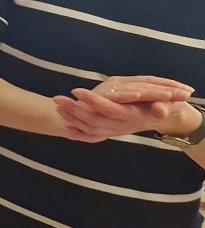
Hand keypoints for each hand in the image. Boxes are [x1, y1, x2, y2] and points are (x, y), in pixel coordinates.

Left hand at [52, 76, 193, 142]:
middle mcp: (121, 126)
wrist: (169, 120)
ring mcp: (115, 130)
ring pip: (90, 128)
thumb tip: (160, 110)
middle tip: (56, 98)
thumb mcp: (171, 105)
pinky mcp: (113, 132)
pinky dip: (79, 134)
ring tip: (57, 106)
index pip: (109, 108)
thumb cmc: (170, 107)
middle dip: (74, 109)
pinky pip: (93, 137)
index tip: (77, 90)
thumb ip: (164, 107)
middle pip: (93, 119)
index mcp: (131, 115)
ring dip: (72, 118)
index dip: (93, 100)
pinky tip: (66, 129)